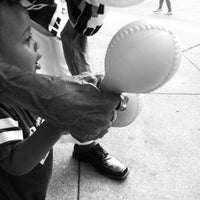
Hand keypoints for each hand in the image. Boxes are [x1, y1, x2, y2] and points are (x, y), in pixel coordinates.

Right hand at [0, 63, 119, 141]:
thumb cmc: (67, 88)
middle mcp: (103, 119)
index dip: (116, 98)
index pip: (120, 101)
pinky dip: (92, 127)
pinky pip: (95, 133)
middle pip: (113, 114)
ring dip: (100, 118)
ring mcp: (93, 129)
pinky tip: (84, 119)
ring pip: (104, 124)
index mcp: (107, 103)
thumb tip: (107, 81)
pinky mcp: (84, 135)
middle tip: (98, 102)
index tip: (113, 97)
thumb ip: (102, 81)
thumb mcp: (87, 78)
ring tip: (90, 111)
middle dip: (108, 108)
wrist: (47, 99)